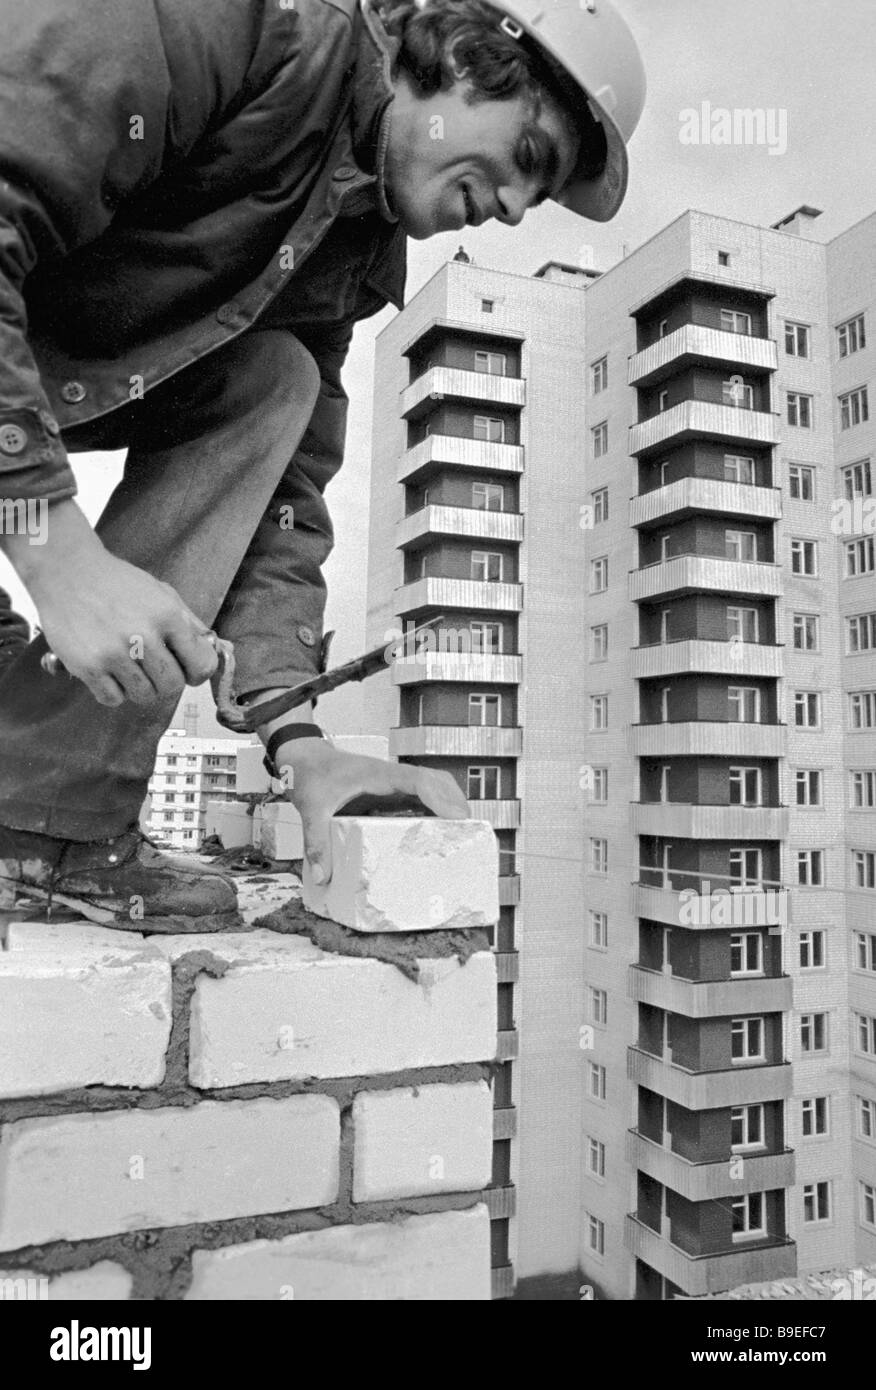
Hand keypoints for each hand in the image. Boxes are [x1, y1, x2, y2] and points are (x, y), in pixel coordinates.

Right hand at [8, 499, 217, 707]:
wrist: (67, 571)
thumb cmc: (116, 583)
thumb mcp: (161, 592)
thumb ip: (189, 623)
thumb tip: (213, 651)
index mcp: (168, 616)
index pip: (201, 666)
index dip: (197, 673)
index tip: (189, 672)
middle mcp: (143, 635)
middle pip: (173, 686)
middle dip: (168, 682)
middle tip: (155, 670)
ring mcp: (113, 653)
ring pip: (144, 696)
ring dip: (141, 688)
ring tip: (130, 668)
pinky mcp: (87, 666)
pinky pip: (113, 699)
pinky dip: (114, 692)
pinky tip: (110, 672)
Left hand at [277, 739, 469, 882]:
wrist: (304, 759)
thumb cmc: (311, 775)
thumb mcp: (311, 809)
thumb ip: (317, 841)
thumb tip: (323, 875)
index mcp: (378, 775)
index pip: (419, 780)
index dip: (441, 798)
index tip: (457, 817)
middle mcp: (392, 777)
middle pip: (438, 782)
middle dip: (457, 804)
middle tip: (471, 833)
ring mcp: (394, 784)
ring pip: (435, 787)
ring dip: (451, 806)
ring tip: (463, 835)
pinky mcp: (391, 792)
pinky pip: (422, 797)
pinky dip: (437, 810)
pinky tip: (438, 834)